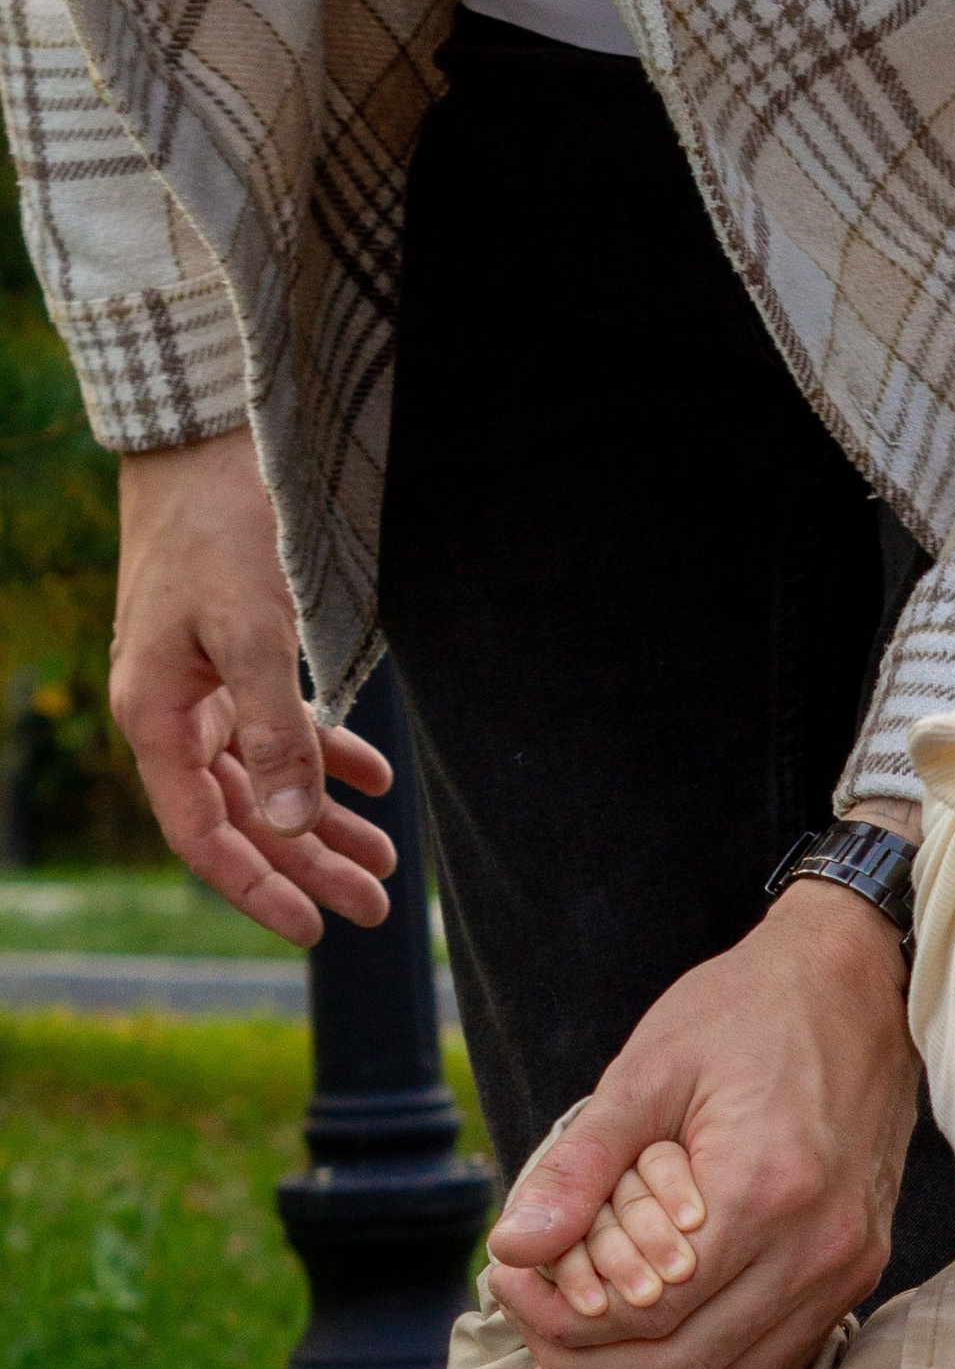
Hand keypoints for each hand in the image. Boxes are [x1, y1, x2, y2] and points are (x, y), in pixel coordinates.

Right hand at [111, 427, 396, 941]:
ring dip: (325, 820)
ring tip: (386, 859)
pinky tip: (375, 781)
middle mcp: (173, 711)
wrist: (208, 438)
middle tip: (377, 908)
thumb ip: (276, 731)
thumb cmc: (221, 530)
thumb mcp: (252, 633)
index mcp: (154, 715)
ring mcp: (204, 686)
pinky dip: (330, 757)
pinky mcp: (236, 657)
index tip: (314, 930)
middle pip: (245, 815)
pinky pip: (282, 728)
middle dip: (309, 864)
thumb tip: (296, 825)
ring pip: (268, 778)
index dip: (256, 886)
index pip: (202, 832)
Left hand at [486, 870, 918, 1368]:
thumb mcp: (647, 1070)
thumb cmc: (748, 1014)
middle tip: (528, 1345)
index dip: (559, 1318)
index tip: (506, 1285)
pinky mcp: (853, 1281)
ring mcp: (844, 1273)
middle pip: (682, 1365)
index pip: (644, 1307)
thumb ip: (580, 1166)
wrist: (860, 987)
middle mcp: (816, 1249)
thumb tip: (512, 1246)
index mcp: (763, 1188)